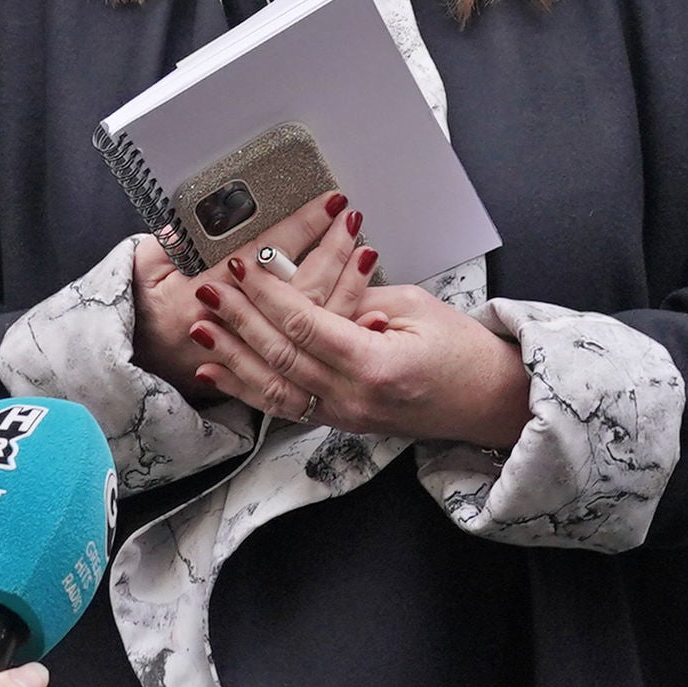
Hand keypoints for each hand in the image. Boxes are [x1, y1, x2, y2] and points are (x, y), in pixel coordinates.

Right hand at [132, 193, 359, 400]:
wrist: (144, 367)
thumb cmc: (147, 314)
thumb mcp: (145, 272)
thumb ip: (165, 245)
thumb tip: (182, 222)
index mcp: (204, 298)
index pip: (264, 257)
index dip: (299, 228)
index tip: (327, 204)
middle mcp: (240, 330)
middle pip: (298, 288)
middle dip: (330, 251)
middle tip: (352, 220)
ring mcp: (260, 355)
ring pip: (314, 321)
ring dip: (346, 285)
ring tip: (366, 252)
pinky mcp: (276, 373)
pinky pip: (320, 356)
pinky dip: (347, 331)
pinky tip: (374, 311)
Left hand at [194, 257, 530, 449]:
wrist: (489, 402)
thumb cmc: (463, 351)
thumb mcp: (418, 306)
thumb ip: (360, 296)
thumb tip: (311, 282)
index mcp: (376, 365)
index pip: (306, 326)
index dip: (269, 294)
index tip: (244, 265)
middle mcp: (353, 398)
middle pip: (280, 356)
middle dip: (238, 320)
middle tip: (209, 288)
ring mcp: (344, 416)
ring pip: (272, 388)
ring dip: (231, 357)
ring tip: (198, 330)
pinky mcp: (340, 420)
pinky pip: (283, 405)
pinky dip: (246, 388)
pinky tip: (216, 373)